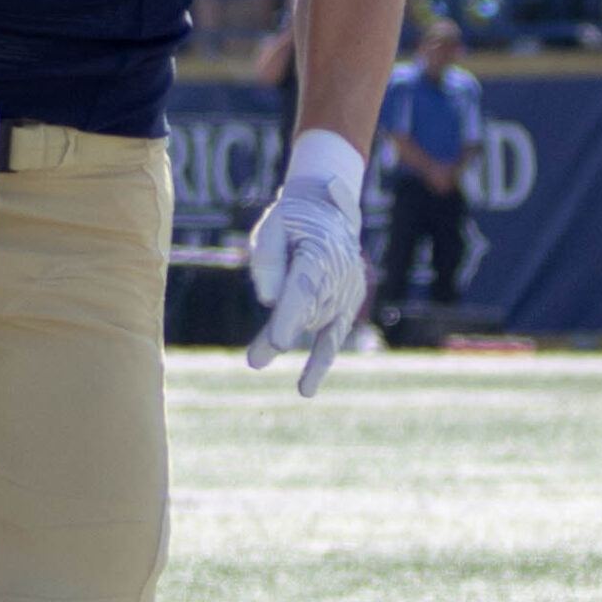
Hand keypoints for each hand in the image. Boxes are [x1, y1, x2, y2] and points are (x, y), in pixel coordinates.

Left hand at [245, 174, 366, 397]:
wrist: (330, 213)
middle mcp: (339, 274)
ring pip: (312, 325)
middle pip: (305, 312)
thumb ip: (268, 259)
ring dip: (285, 336)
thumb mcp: (273, 226)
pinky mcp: (347, 305)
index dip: (290, 316)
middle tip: (254, 361)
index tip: (277, 342)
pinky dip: (319, 363)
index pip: (304, 289)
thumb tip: (268, 299)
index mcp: (320, 250)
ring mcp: (347, 292)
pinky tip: (305, 389)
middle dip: (278, 334)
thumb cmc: (293, 221)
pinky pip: (333, 338)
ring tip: (255, 357)